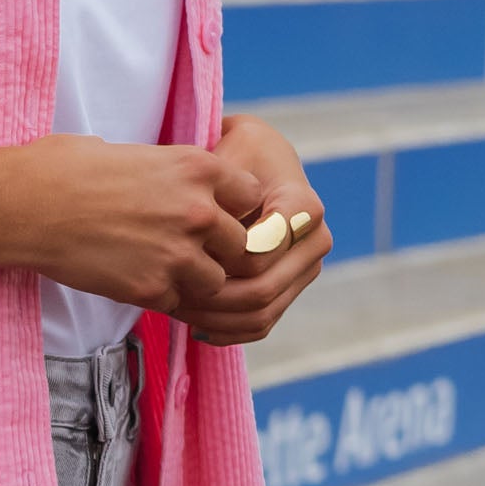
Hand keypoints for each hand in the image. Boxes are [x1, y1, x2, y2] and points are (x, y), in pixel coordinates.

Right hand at [0, 113, 327, 343]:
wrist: (24, 205)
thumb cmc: (67, 168)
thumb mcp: (134, 153)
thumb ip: (174, 173)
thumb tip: (187, 184)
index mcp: (198, 167)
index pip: (253, 196)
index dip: (235, 210)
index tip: (216, 216)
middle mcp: (198, 210)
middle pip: (243, 245)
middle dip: (223, 252)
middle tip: (196, 253)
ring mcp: (178, 253)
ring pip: (218, 282)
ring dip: (198, 282)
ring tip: (166, 272)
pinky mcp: (151, 288)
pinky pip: (180, 304)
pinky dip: (166, 300)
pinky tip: (139, 284)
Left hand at [195, 114, 328, 347]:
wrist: (259, 166)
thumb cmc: (236, 155)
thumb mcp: (227, 156)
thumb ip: (220, 191)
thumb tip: (208, 237)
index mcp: (303, 207)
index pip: (258, 253)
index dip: (215, 263)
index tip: (174, 258)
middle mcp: (315, 240)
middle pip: (261, 290)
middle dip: (211, 298)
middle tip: (169, 292)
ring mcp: (306, 269)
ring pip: (261, 313)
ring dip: (215, 318)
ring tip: (175, 308)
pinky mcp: (292, 289)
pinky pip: (261, 324)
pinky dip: (227, 330)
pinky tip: (193, 323)